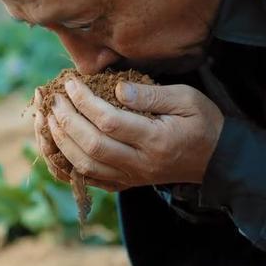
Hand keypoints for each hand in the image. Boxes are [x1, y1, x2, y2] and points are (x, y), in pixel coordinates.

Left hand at [45, 78, 224, 190]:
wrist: (217, 160)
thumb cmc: (203, 122)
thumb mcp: (187, 98)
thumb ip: (152, 95)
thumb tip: (117, 90)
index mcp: (156, 140)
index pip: (110, 122)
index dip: (84, 101)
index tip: (70, 81)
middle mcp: (140, 163)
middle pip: (91, 145)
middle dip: (65, 119)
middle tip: (52, 97)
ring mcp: (131, 177)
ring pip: (85, 165)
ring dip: (60, 141)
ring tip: (47, 117)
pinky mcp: (125, 183)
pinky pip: (90, 179)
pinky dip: (68, 164)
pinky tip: (55, 144)